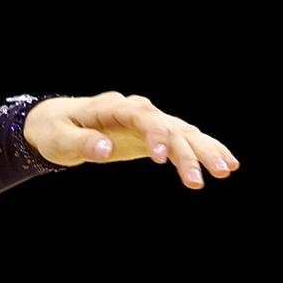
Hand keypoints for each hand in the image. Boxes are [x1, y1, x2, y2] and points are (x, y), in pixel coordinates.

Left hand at [23, 93, 238, 188]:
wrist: (56, 123)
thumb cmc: (55, 130)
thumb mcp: (59, 139)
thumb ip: (82, 144)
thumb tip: (104, 149)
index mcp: (114, 107)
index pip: (143, 117)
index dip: (156, 135)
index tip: (162, 159)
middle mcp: (137, 110)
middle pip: (170, 126)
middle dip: (191, 150)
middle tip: (210, 174)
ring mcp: (149, 121)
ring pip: (184, 133)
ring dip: (206, 151)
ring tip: (226, 171)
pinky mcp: (154, 135)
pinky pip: (184, 141)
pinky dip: (204, 150)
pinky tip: (227, 164)